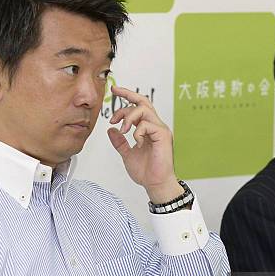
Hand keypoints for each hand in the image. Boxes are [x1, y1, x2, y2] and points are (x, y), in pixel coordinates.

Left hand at [108, 86, 183, 202]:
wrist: (155, 184)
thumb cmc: (146, 172)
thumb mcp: (127, 154)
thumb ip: (120, 142)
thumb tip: (111, 130)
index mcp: (148, 129)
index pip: (139, 106)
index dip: (127, 96)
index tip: (114, 90)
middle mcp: (156, 126)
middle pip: (143, 101)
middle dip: (128, 94)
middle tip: (114, 92)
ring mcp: (160, 130)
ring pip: (144, 109)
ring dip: (129, 116)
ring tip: (123, 130)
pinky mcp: (163, 136)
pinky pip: (147, 124)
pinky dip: (138, 131)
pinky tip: (137, 142)